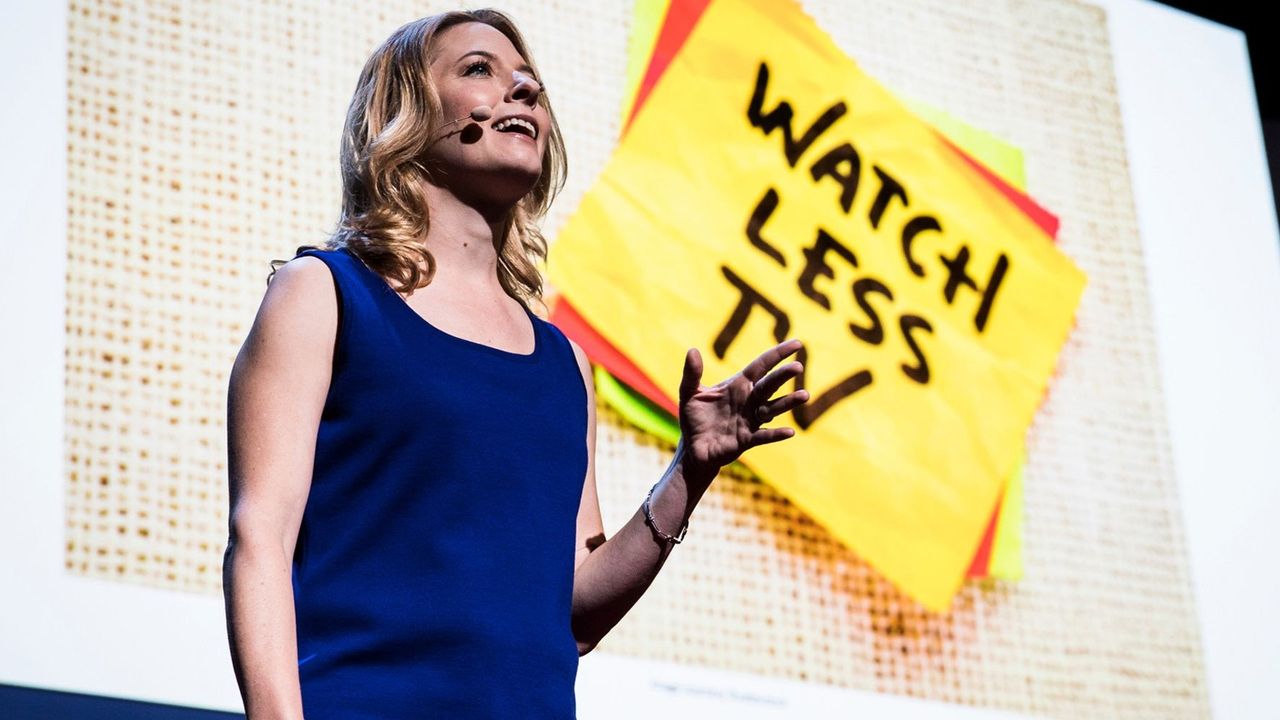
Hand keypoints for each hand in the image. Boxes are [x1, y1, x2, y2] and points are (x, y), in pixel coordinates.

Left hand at [677, 338, 809, 479]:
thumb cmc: (695, 418)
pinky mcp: (746, 439)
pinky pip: (764, 436)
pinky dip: (776, 434)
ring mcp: (750, 420)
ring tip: (804, 396)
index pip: (762, 365)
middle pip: (769, 385)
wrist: (693, 448)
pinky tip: (790, 432)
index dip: (778, 354)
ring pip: (772, 409)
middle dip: (782, 376)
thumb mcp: (690, 393)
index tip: (798, 343)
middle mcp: (749, 400)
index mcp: (738, 385)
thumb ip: (692, 373)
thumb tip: (692, 350)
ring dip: (787, 403)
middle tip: (798, 367)